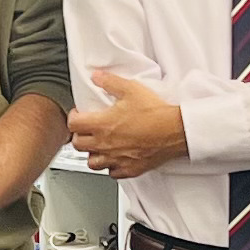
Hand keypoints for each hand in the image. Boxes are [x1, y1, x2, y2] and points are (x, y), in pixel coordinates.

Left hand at [66, 69, 188, 178]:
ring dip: (92, 154)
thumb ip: (110, 82)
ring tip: (98, 146)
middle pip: (78, 145)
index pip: (73, 125)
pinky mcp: (130, 169)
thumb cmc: (156, 113)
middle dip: (79, 136)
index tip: (78, 114)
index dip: (73, 117)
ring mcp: (117, 159)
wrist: (176, 131)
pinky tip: (116, 158)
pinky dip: (111, 167)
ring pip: (92, 163)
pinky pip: (112, 173)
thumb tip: (97, 76)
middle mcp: (106, 144)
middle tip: (86, 130)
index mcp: (102, 124)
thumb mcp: (131, 89)